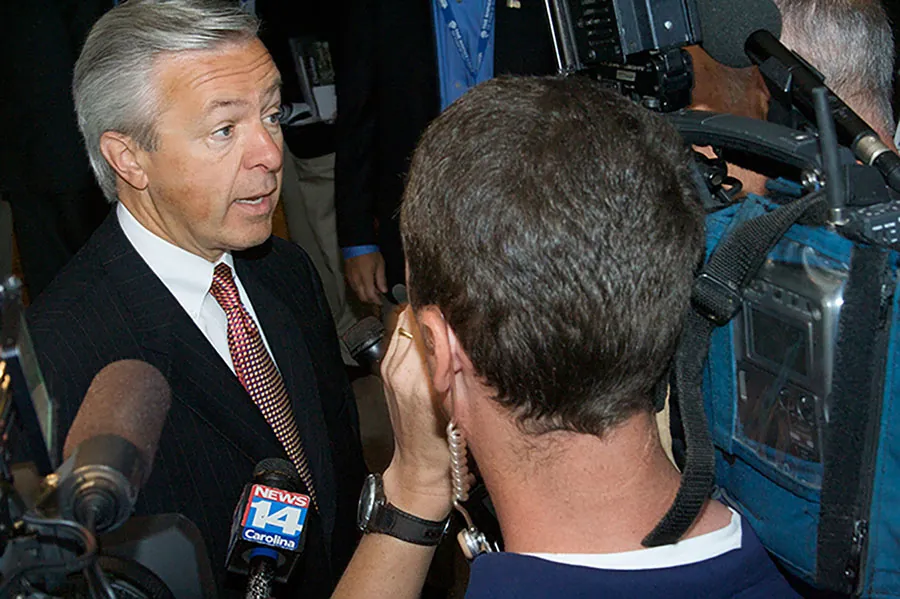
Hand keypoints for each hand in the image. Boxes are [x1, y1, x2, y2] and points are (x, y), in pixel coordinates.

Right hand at [345, 252, 387, 304]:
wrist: (356, 244)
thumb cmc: (369, 252)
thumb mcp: (380, 265)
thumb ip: (381, 279)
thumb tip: (384, 290)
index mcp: (366, 278)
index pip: (370, 296)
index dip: (376, 301)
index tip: (381, 302)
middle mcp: (357, 281)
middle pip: (363, 297)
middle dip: (371, 300)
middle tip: (377, 298)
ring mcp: (351, 279)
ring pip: (357, 293)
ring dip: (365, 295)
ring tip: (372, 291)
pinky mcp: (347, 276)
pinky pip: (353, 287)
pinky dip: (360, 289)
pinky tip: (365, 285)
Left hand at [380, 307, 451, 520]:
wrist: (419, 469)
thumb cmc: (444, 445)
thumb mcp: (461, 405)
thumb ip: (457, 362)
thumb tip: (458, 324)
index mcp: (416, 376)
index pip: (425, 318)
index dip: (446, 308)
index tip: (464, 307)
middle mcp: (397, 367)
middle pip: (413, 315)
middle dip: (437, 311)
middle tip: (460, 318)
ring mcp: (388, 367)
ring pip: (407, 322)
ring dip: (427, 320)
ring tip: (450, 330)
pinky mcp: (386, 370)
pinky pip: (402, 336)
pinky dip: (419, 333)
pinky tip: (437, 344)